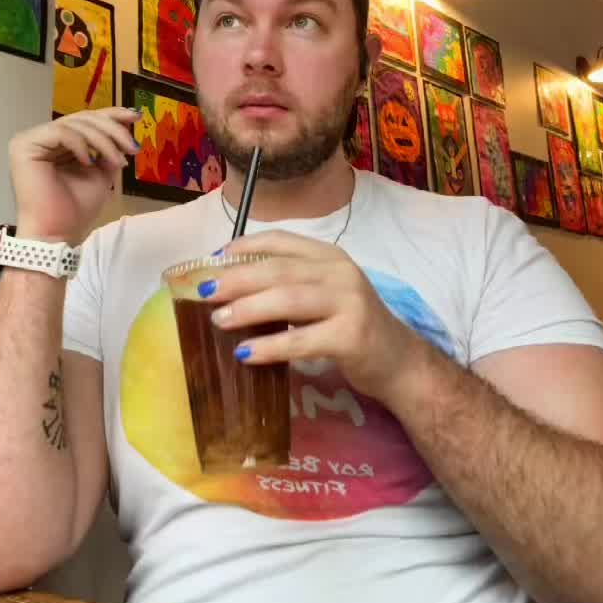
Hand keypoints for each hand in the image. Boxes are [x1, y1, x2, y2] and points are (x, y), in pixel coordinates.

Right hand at [9, 107, 140, 245]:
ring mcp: (30, 140)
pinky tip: (89, 162)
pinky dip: (81, 144)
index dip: (111, 115)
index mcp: (57, 143)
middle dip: (112, 130)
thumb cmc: (75, 210)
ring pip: (74, 124)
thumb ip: (108, 151)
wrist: (57, 234)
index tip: (136, 117)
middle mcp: (42, 137)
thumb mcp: (100, 174)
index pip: (85, 120)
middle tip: (132, 147)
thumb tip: (125, 131)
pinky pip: (61, 133)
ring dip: (103, 141)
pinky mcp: (24, 145)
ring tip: (118, 162)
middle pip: (82, 119)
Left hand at [201, 231, 429, 407]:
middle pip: (279, 269)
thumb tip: (229, 287)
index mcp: (329, 257)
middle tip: (203, 291)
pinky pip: (302, 339)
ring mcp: (349, 302)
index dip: (243, 247)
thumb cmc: (351, 326)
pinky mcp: (351, 336)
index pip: (280, 240)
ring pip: (288, 299)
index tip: (211, 259)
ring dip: (249, 309)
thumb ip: (288, 285)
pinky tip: (245, 353)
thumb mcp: (323, 295)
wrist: (399, 362)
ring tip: (219, 320)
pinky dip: (270, 346)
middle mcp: (340, 272)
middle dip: (236, 278)